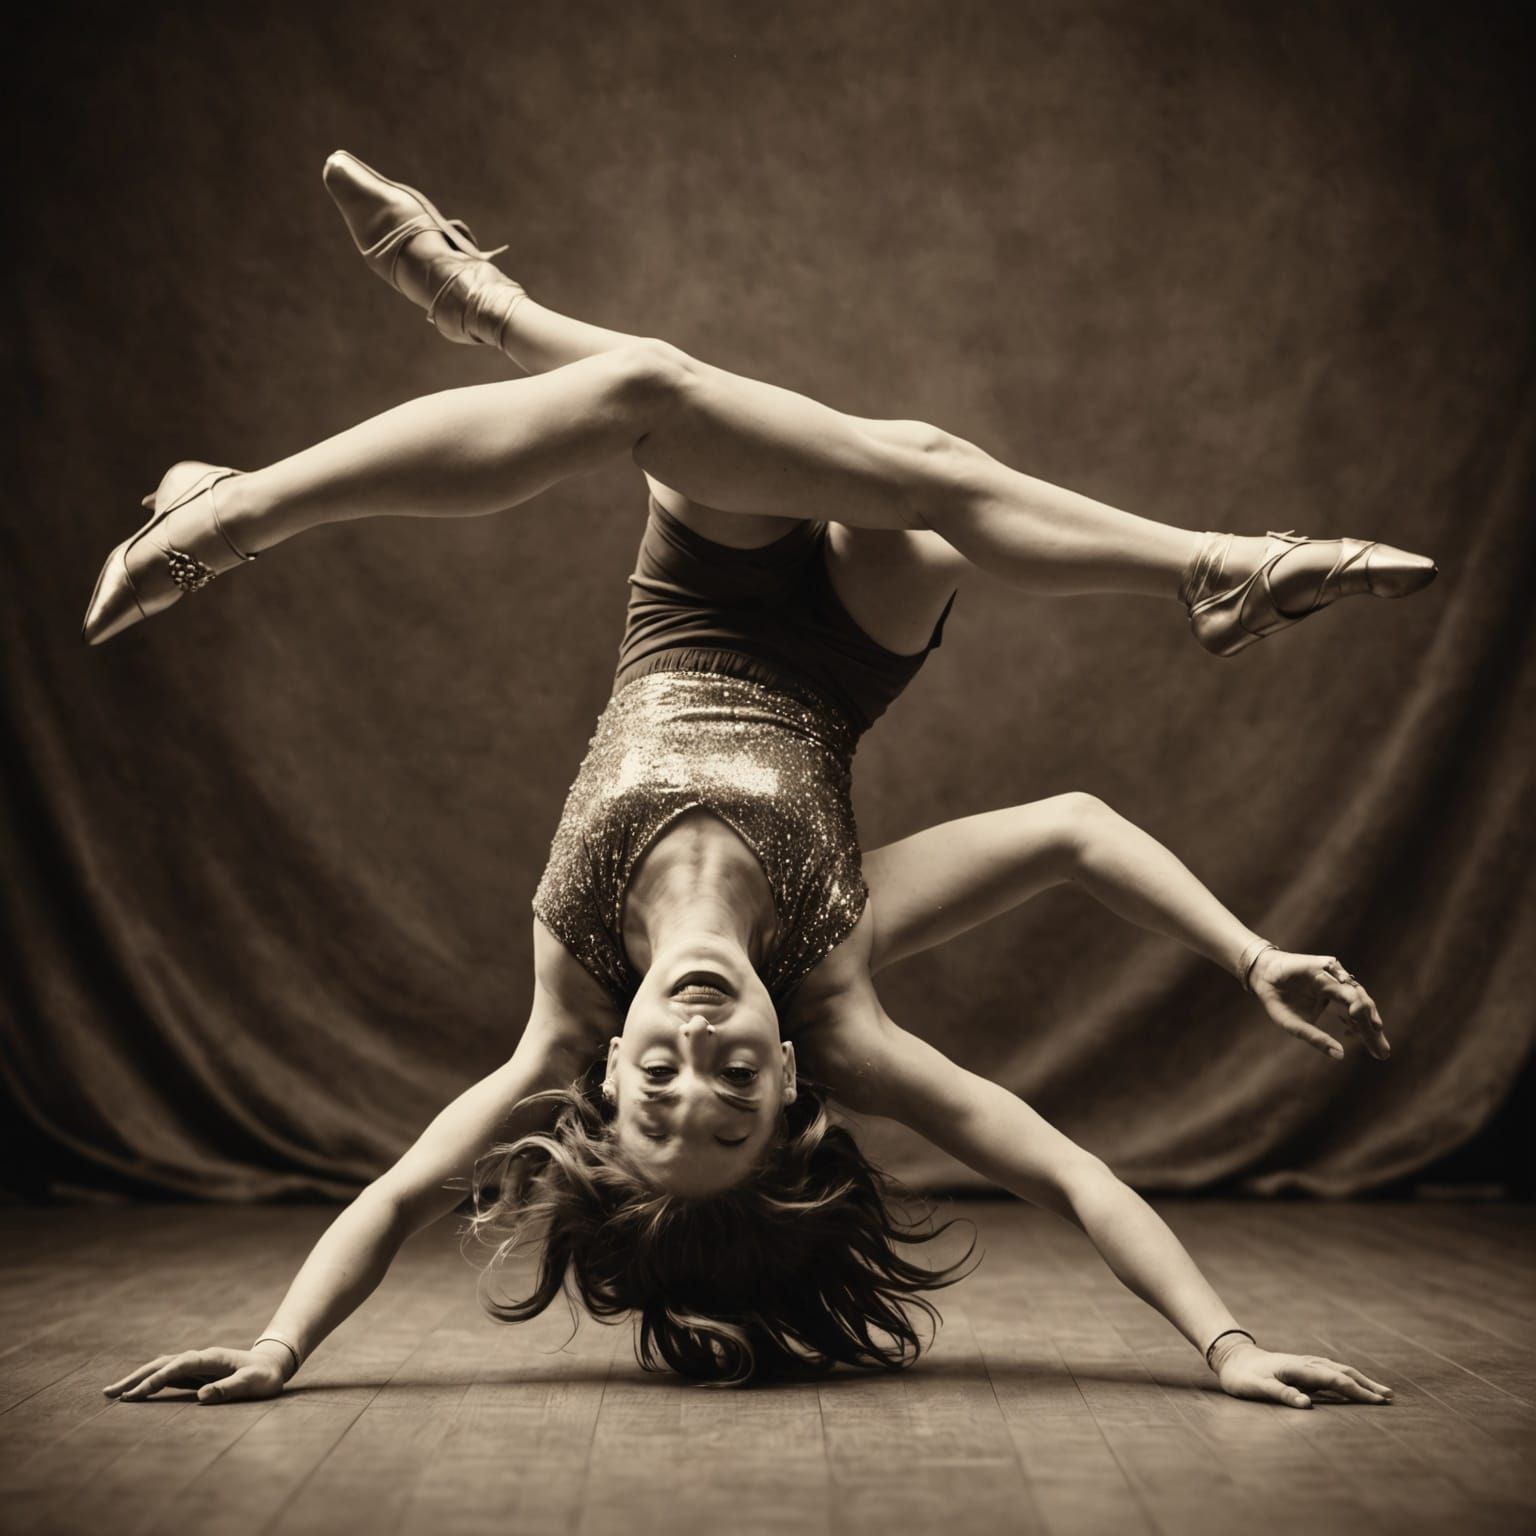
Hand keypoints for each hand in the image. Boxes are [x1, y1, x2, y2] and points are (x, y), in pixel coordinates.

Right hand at [103, 1345, 287, 1403]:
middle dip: (136, 1377)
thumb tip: (202, 1396)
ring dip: (139, 1379)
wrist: (274, 1364)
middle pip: (162, 1364)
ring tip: (114, 1393)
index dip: (155, 1380)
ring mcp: (197, 1364)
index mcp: (211, 1358)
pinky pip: (168, 1376)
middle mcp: (200, 1358)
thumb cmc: (265, 1376)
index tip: (134, 1396)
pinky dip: (150, 1382)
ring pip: (162, 1368)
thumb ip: (229, 1388)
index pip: (177, 1367)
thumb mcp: (253, 1384)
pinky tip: (137, 1392)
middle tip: (109, 1393)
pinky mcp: (196, 1373)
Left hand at [1215, 1340, 1392, 1407]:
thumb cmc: (1242, 1376)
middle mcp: (1305, 1364)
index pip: (1335, 1380)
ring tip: (1379, 1391)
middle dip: (1366, 1384)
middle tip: (1389, 1397)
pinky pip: (1330, 1373)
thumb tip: (1307, 1405)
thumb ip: (1281, 1394)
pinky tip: (1352, 1386)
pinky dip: (1346, 1378)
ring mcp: (1304, 1365)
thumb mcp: (1257, 1388)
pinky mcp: (1301, 1369)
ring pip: (1337, 1370)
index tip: (1378, 1401)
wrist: (1230, 1357)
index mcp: (1299, 1368)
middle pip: (1342, 1372)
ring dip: (1359, 1380)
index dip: (1357, 1391)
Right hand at [1249, 949, 1389, 1060]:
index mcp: (1336, 1007)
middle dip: (1373, 1029)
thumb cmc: (1280, 1002)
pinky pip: (1340, 973)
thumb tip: (1340, 1055)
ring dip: (1364, 1007)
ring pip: (1356, 991)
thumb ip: (1316, 1038)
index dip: (1370, 1038)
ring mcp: (1333, 977)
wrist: (1262, 978)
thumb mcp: (1296, 1026)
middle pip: (1362, 1009)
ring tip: (1374, 1026)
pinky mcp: (1324, 964)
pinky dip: (1346, 984)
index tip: (1381, 1056)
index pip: (1358, 1022)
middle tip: (1383, 1048)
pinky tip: (1351, 1000)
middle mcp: (1339, 992)